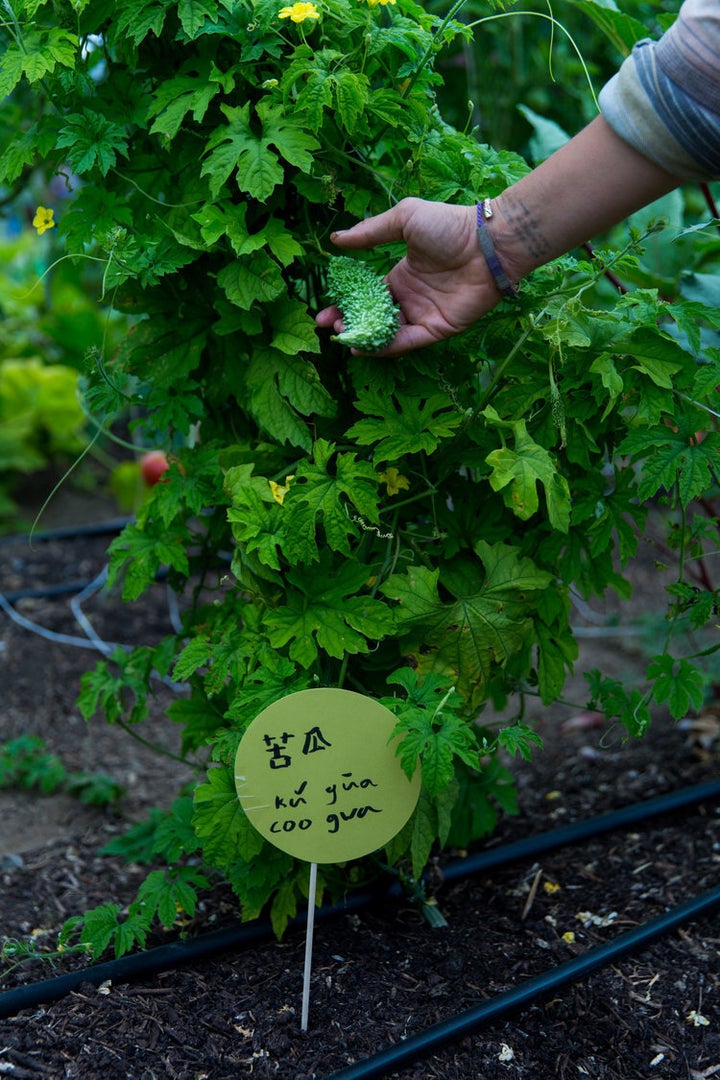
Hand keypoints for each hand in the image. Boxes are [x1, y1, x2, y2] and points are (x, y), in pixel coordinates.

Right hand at [315, 197, 504, 355]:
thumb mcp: (404, 220)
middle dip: (350, 323)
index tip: (324, 309)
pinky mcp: (438, 329)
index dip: (346, 303)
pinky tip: (364, 347)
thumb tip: (336, 239)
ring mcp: (424, 315)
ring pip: (388, 333)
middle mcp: (411, 298)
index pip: (369, 296)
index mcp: (402, 275)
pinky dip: (386, 347)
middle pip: (375, 318)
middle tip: (328, 327)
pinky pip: (407, 342)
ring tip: (343, 335)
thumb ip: (371, 232)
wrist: (487, 242)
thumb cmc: (450, 225)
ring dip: (364, 337)